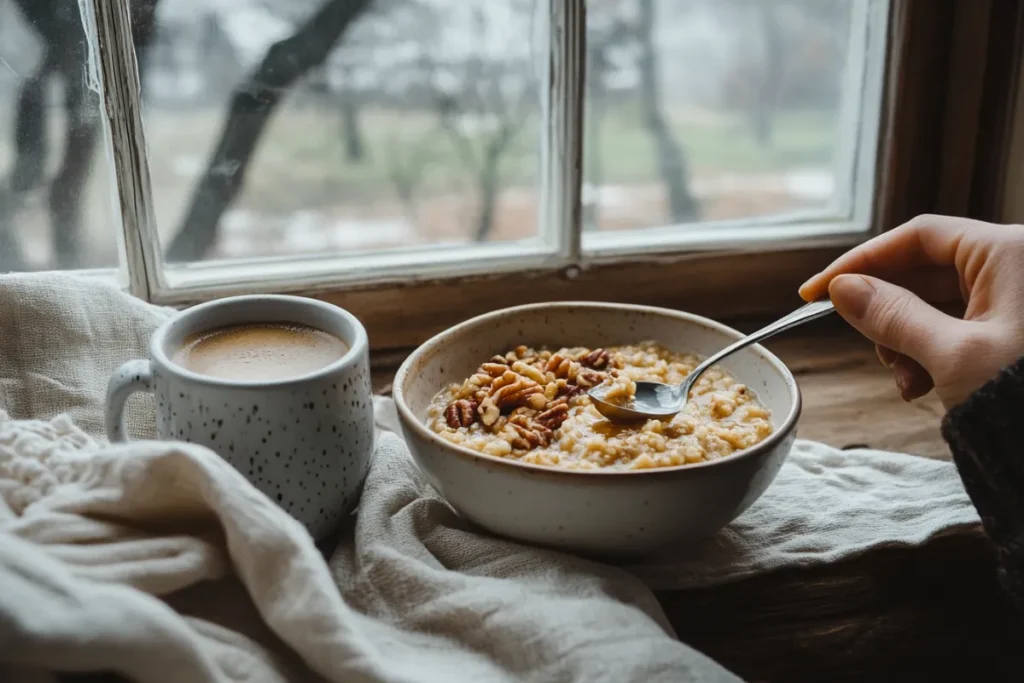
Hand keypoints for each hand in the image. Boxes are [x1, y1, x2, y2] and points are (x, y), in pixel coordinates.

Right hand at [799, 214, 1023, 409]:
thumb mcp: (951, 355)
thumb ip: (891, 316)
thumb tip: (841, 289)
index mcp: (1010, 252)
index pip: (917, 237)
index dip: (861, 261)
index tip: (815, 292)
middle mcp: (1016, 266)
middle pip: (924, 271)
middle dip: (889, 314)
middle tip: (870, 346)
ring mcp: (1017, 299)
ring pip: (936, 304)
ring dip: (907, 341)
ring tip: (906, 379)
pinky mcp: (1014, 330)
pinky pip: (956, 327)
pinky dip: (929, 353)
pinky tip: (921, 384)